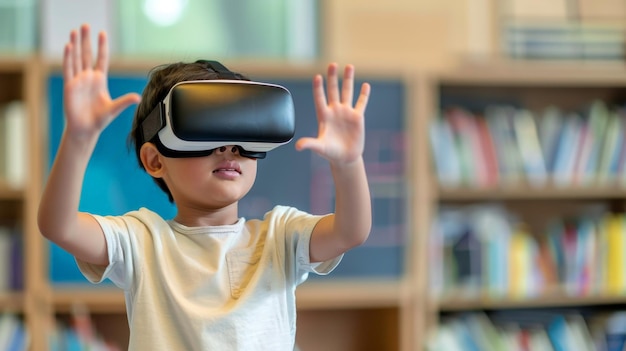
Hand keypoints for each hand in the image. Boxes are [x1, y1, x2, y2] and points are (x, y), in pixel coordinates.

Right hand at [62, 24, 139, 140]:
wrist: (86, 129)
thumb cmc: (99, 119)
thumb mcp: (114, 108)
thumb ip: (125, 101)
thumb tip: (138, 97)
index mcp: (100, 80)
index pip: (101, 59)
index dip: (102, 46)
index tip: (103, 33)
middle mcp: (88, 77)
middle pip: (87, 54)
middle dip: (86, 40)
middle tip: (85, 25)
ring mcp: (78, 81)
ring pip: (76, 58)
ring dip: (75, 45)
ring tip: (75, 31)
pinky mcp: (70, 86)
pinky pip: (69, 69)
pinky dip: (68, 58)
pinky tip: (68, 46)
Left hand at [295, 63, 370, 164]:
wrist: (345, 157)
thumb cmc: (330, 152)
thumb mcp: (320, 148)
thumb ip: (310, 144)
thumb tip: (297, 146)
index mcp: (324, 116)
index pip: (319, 99)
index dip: (318, 88)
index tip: (317, 77)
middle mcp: (334, 111)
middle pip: (333, 90)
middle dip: (332, 78)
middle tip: (332, 64)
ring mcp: (346, 112)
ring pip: (347, 92)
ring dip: (348, 79)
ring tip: (349, 66)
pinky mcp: (358, 117)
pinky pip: (361, 103)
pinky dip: (364, 95)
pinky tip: (365, 85)